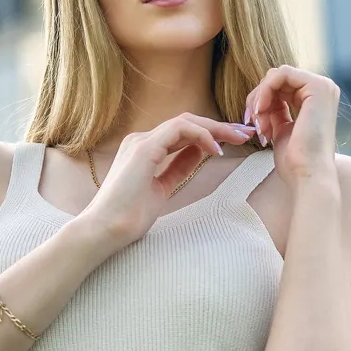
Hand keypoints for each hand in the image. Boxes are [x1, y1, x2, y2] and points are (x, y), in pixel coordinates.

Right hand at [78, 113, 254, 244]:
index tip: (233, 142)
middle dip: (218, 126)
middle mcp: (140, 140)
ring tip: (237, 137)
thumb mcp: (161, 189)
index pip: (181, 133)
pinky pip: (180, 130)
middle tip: (244, 134)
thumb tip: (200, 153)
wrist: (106, 228)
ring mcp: (141, 142)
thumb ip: (178, 168)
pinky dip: (202, 135)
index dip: (209, 134)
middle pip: (186, 123)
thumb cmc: (128, 216)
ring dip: (215, 127)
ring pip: (185, 122)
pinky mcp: (144, 148)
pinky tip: (215, 149)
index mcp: (143, 149)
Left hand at [244, 65, 339, 185]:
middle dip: (258, 100)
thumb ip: (276, 110)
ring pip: (276, 76)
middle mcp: (323, 90)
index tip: (252, 122)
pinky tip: (261, 111)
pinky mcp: (319, 87)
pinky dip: (264, 90)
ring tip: (260, 123)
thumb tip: (261, 99)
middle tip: (254, 123)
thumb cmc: (294, 159)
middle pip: (275, 79)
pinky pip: (281, 74)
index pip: (279, 86)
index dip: (259, 100)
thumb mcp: (281, 128)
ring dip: (259, 99)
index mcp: (315, 99)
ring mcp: (323, 86)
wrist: (307, 174)